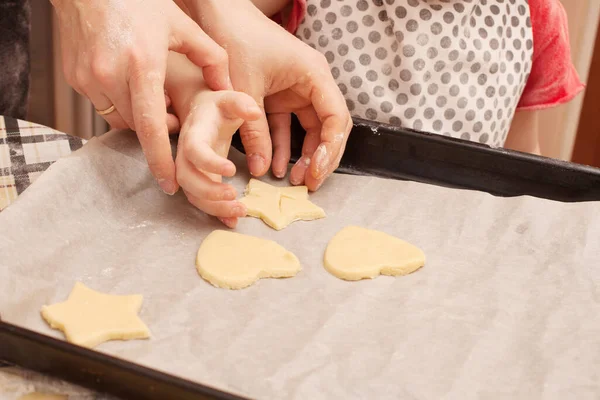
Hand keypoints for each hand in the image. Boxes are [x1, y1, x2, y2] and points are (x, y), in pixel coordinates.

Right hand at [51, 0, 229, 194]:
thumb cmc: (140, 1)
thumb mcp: (182, 25)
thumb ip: (212, 58)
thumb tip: (227, 90)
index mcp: (143, 65)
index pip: (152, 128)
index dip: (162, 161)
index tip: (170, 184)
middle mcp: (111, 76)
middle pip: (138, 127)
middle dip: (158, 129)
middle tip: (171, 115)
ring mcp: (88, 78)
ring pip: (120, 118)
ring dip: (139, 117)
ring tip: (151, 94)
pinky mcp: (75, 77)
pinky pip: (103, 105)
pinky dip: (120, 103)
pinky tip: (129, 83)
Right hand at [176, 91, 261, 227]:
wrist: (201, 109)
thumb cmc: (217, 103)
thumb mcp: (230, 96)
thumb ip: (241, 102)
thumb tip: (254, 111)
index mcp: (195, 132)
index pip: (193, 149)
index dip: (208, 162)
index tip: (231, 170)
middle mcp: (187, 152)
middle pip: (187, 178)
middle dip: (208, 192)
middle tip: (235, 197)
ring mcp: (191, 168)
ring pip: (192, 193)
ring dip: (213, 207)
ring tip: (240, 211)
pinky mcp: (200, 178)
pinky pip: (201, 199)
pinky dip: (216, 211)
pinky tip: (233, 219)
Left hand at [188, 0, 351, 190]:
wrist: (217, 14)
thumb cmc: (235, 39)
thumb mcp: (244, 90)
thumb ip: (254, 131)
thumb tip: (260, 169)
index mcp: (314, 75)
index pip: (336, 118)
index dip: (330, 149)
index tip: (317, 171)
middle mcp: (312, 83)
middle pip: (330, 127)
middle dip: (322, 157)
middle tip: (311, 184)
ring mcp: (298, 90)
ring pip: (311, 130)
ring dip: (305, 155)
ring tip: (296, 180)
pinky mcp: (281, 96)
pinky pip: (289, 127)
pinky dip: (283, 146)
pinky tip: (275, 166)